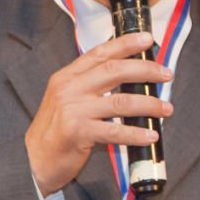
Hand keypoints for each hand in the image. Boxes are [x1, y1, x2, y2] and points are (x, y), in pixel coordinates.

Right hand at [24, 32, 173, 194]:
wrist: (33, 160)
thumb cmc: (56, 130)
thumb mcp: (67, 100)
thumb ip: (90, 86)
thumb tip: (128, 78)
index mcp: (67, 77)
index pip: (99, 53)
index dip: (124, 44)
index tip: (146, 39)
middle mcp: (69, 89)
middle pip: (113, 71)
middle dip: (145, 70)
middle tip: (166, 74)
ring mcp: (73, 110)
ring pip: (120, 102)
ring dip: (149, 105)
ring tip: (166, 108)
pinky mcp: (77, 132)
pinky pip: (114, 131)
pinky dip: (136, 134)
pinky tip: (150, 136)